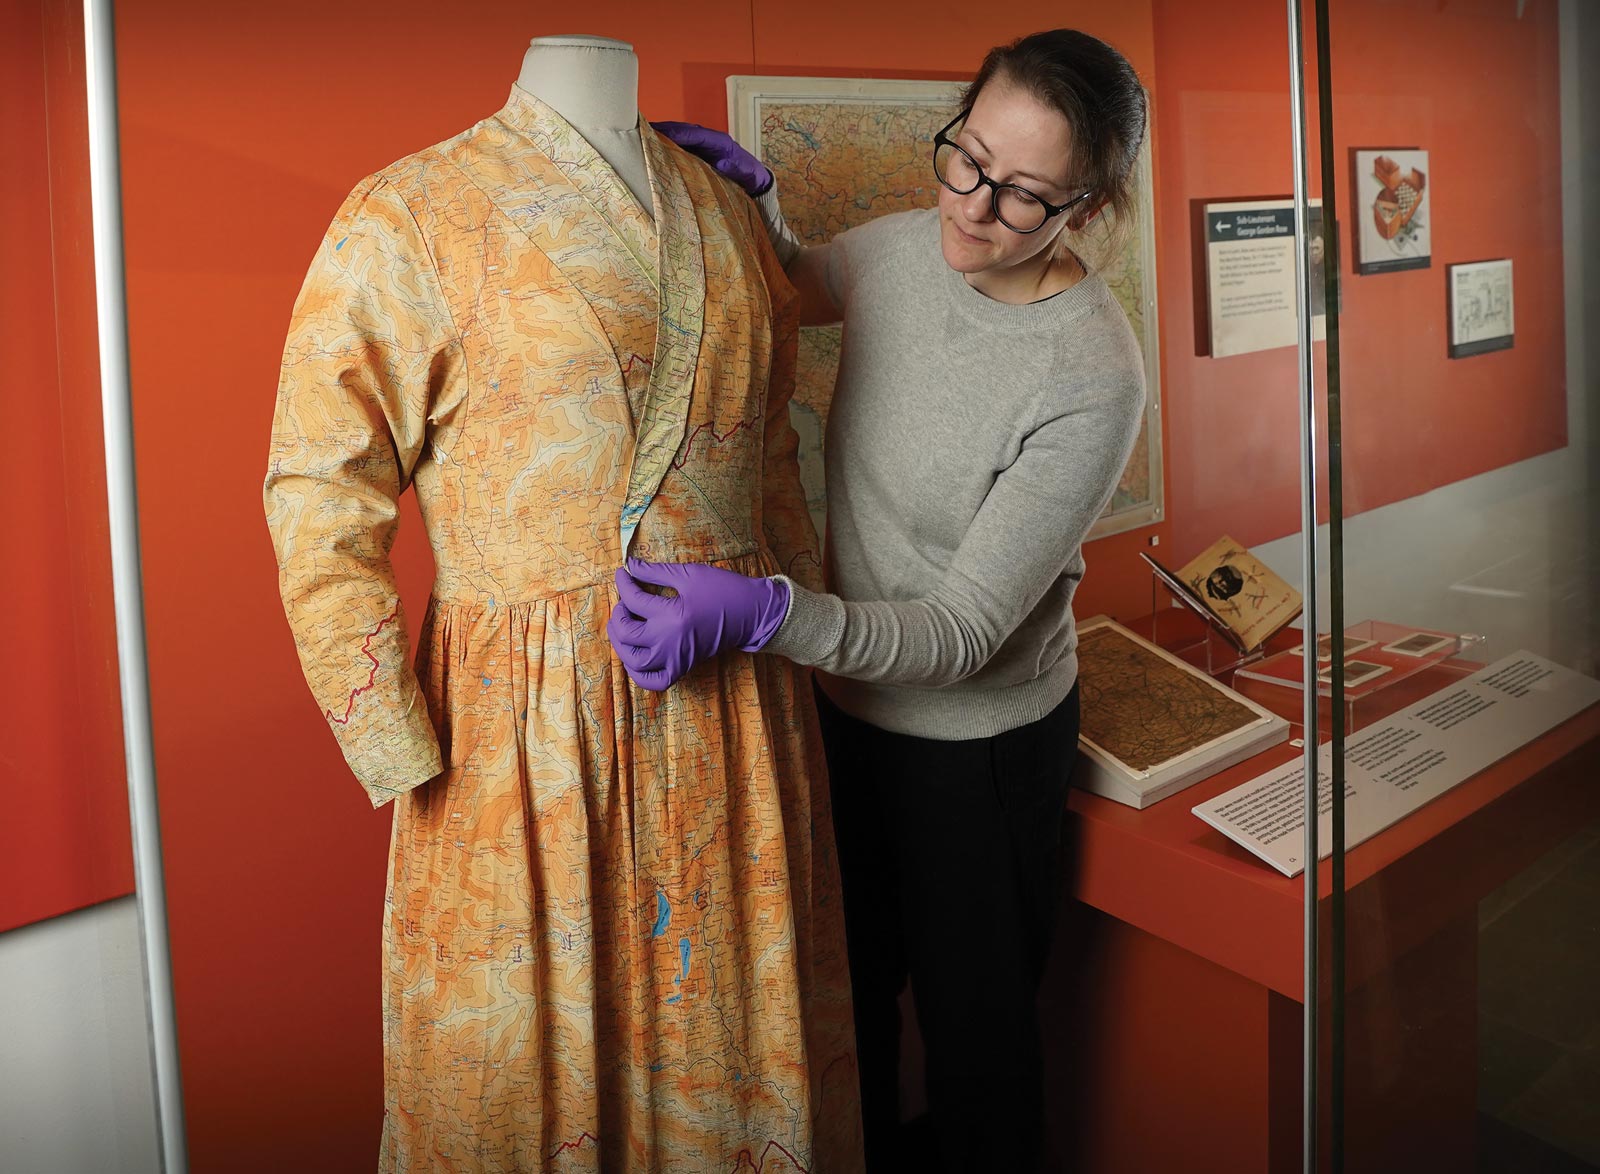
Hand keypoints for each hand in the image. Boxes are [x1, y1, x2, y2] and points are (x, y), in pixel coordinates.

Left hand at [606, 558, 789, 690]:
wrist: (751, 614)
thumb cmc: (723, 590)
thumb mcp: (689, 574)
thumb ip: (656, 572)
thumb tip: (631, 565)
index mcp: (672, 615)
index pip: (634, 600)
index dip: (623, 583)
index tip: (622, 573)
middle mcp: (670, 641)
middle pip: (627, 633)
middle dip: (617, 615)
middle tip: (624, 601)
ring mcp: (676, 659)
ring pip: (633, 661)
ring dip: (620, 643)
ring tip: (624, 626)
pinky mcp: (683, 667)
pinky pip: (654, 681)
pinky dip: (638, 673)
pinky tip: (635, 655)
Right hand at [651, 121, 772, 196]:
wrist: (754, 179)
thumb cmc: (750, 176)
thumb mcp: (745, 172)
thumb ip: (735, 166)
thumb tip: (723, 160)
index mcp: (720, 142)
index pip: (696, 134)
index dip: (679, 133)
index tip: (662, 133)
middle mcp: (709, 139)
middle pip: (683, 131)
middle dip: (664, 130)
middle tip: (641, 131)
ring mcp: (702, 145)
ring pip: (678, 137)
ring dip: (661, 136)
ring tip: (639, 137)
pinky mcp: (697, 152)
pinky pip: (679, 146)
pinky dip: (665, 145)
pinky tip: (650, 149)